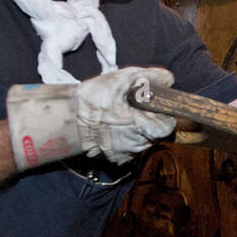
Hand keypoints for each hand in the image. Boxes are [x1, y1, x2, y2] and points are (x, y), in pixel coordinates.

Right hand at [6, 67, 175, 169]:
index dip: (163, 112)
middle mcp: (140, 145)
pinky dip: (125, 137)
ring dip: (137, 128)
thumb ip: (151, 77)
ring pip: (143, 140)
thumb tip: (168, 79)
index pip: (168, 124)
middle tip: (133, 106)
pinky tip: (113, 127)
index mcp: (148, 128)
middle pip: (156, 133)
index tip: (152, 104)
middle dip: (149, 119)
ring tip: (121, 115)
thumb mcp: (124, 79)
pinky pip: (128, 147)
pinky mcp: (116, 159)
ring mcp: (128, 154)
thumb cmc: (96, 99)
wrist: (68, 119)